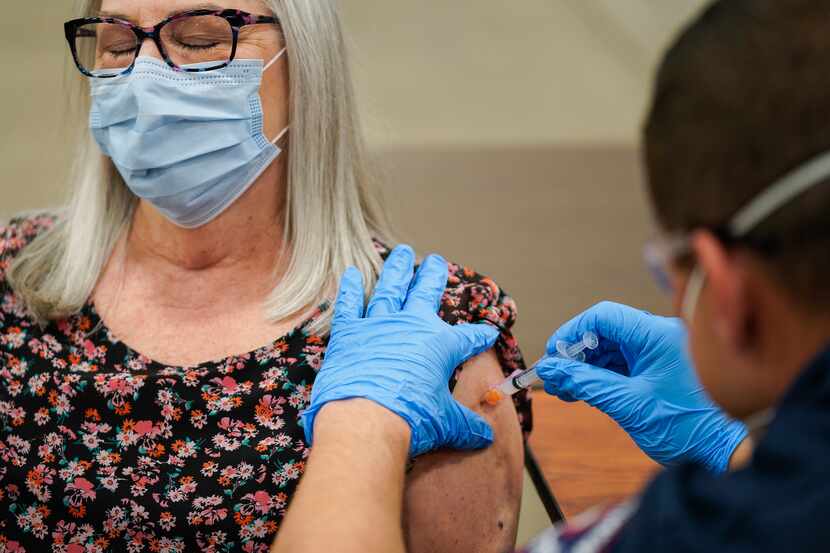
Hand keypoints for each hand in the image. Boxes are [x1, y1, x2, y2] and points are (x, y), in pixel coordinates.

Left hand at [301, 245, 500, 457]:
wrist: (366, 420)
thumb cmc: (411, 418)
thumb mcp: (447, 424)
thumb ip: (466, 426)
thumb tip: (485, 437)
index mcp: (440, 345)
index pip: (467, 338)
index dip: (479, 335)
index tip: (487, 332)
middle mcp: (411, 326)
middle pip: (426, 293)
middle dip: (433, 277)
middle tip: (436, 261)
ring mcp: (378, 325)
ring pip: (390, 289)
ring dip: (397, 270)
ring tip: (402, 253)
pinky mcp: (349, 333)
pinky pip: (349, 305)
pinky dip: (350, 289)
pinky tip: (352, 274)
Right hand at [536, 301, 746, 472]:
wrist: (722, 453)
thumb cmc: (687, 427)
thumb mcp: (627, 404)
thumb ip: (585, 383)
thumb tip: (552, 369)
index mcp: (657, 335)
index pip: (604, 317)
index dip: (572, 332)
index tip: (553, 354)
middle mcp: (660, 337)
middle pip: (606, 332)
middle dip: (576, 353)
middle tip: (554, 375)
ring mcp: (661, 353)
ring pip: (611, 349)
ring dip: (586, 367)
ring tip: (564, 388)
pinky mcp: (660, 369)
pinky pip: (623, 363)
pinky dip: (601, 376)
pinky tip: (582, 390)